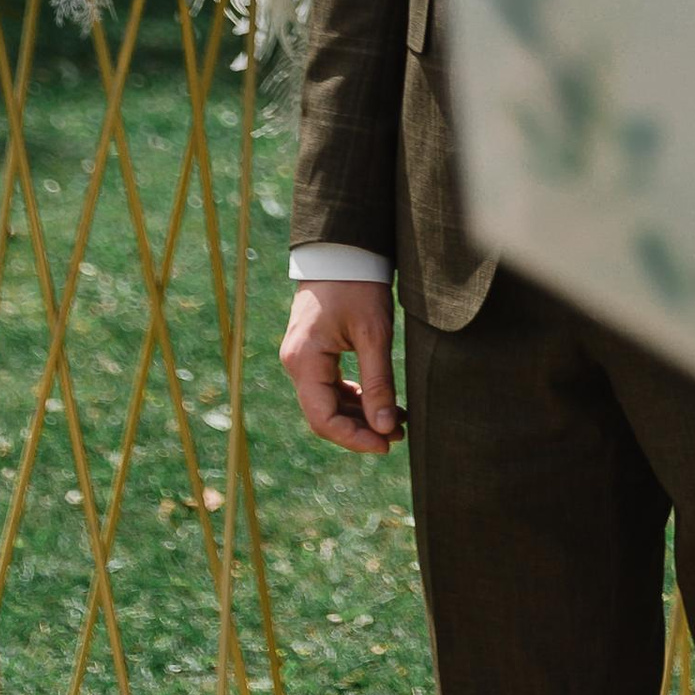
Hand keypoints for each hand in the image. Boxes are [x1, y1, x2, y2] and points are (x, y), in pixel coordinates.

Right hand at [279, 275, 402, 453]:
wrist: (343, 249)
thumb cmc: (358, 285)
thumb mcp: (374, 334)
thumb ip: (378, 383)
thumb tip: (384, 428)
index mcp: (304, 361)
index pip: (323, 418)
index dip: (353, 439)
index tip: (385, 445)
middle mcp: (296, 363)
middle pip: (324, 414)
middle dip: (360, 429)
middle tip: (398, 435)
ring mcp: (303, 358)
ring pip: (328, 402)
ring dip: (360, 415)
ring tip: (397, 421)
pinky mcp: (314, 351)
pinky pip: (330, 386)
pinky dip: (355, 397)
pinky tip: (382, 402)